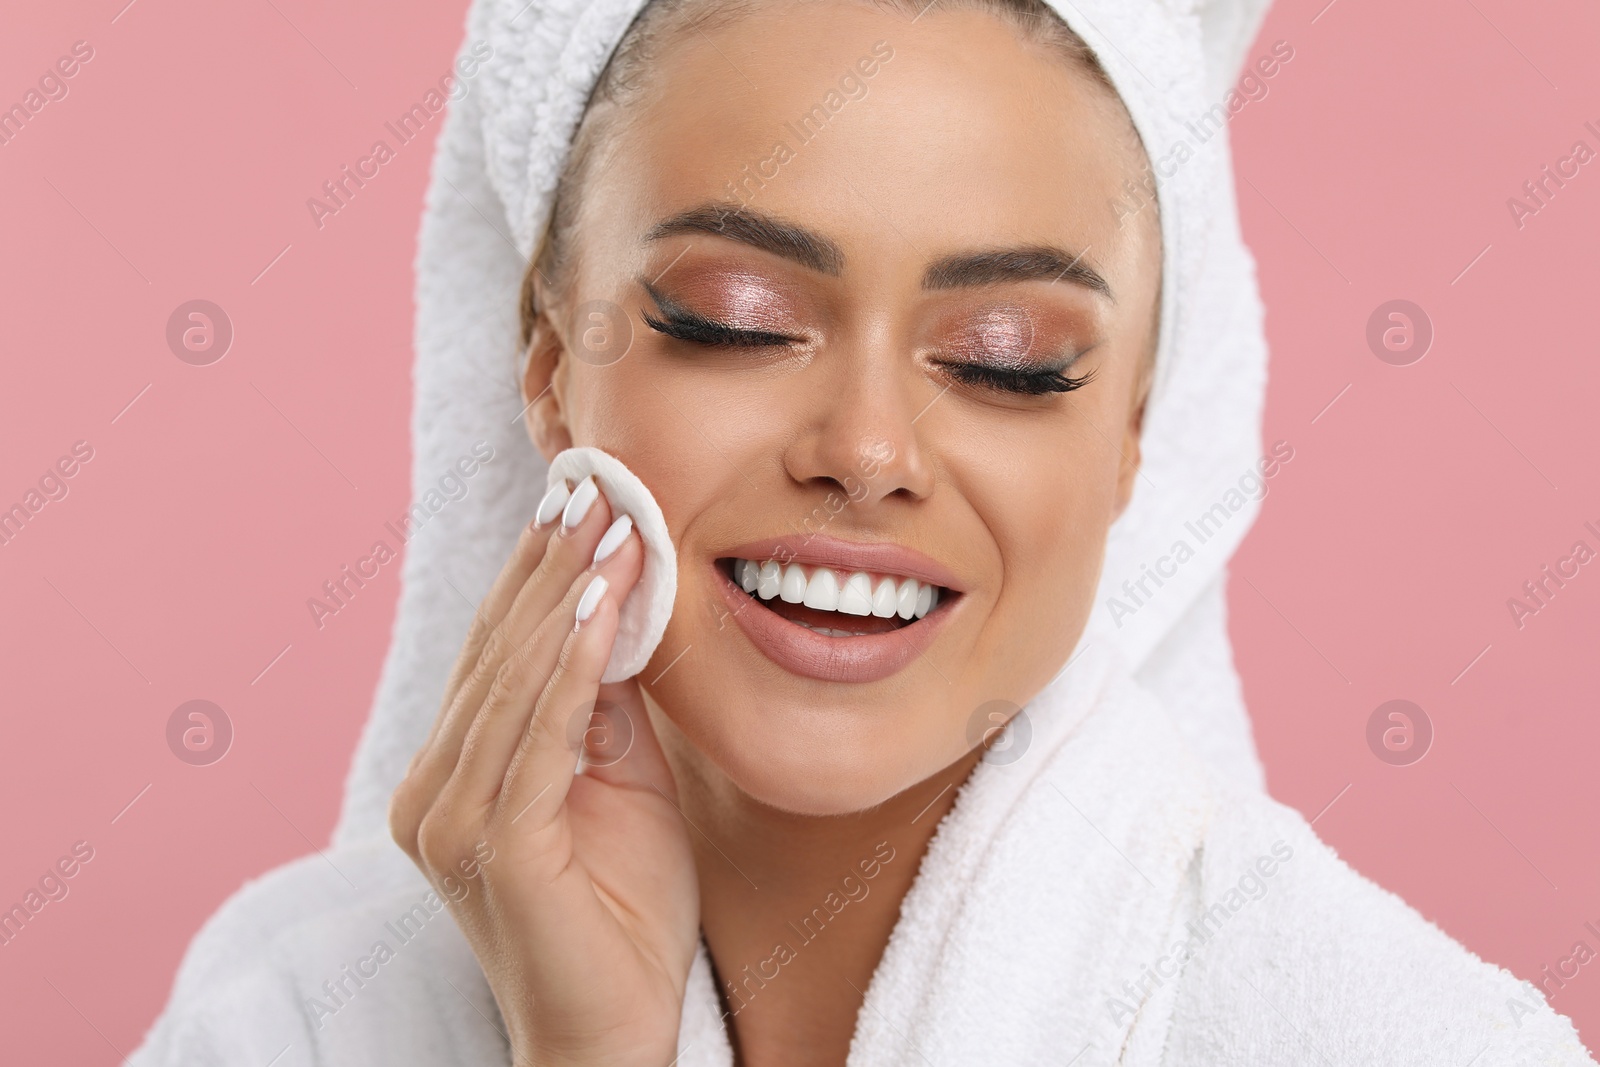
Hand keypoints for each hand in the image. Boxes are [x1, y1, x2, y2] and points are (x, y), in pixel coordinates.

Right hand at [389, 478, 698, 1066]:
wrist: (610, 1033)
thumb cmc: (622, 913)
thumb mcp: (619, 784)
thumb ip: (602, 708)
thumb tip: (613, 614)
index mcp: (452, 775)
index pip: (494, 654)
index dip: (535, 574)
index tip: (577, 499)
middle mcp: (433, 791)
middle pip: (497, 653)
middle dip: (550, 564)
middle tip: (594, 484)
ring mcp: (451, 821)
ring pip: (514, 682)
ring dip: (565, 594)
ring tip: (609, 521)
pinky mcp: (491, 849)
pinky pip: (538, 736)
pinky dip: (571, 664)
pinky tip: (600, 604)